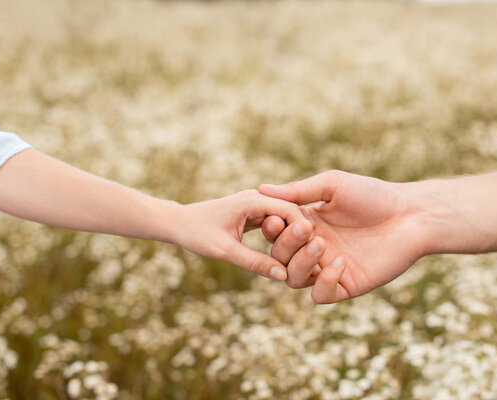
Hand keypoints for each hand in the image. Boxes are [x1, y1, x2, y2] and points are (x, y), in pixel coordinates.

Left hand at [173, 189, 313, 280]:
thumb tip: (282, 276)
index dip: (305, 229)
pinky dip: (283, 236)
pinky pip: (274, 223)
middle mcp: (256, 199)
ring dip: (294, 235)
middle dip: (303, 232)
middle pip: (290, 212)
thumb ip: (254, 262)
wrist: (177, 224)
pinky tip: (293, 252)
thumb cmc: (196, 234)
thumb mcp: (224, 251)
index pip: (289, 209)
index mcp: (252, 201)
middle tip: (319, 253)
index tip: (317, 249)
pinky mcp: (252, 214)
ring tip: (310, 254)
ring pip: (283, 218)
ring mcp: (255, 206)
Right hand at [259, 170, 435, 302]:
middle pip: (280, 258)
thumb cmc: (373, 195)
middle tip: (307, 230)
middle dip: (288, 245)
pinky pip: (321, 295)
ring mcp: (328, 268)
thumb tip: (261, 189)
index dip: (271, 229)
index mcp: (307, 224)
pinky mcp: (347, 285)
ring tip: (322, 245)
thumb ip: (298, 191)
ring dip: (302, 263)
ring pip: (294, 279)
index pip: (276, 233)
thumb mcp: (332, 185)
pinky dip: (323, 283)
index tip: (275, 219)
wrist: (411, 215)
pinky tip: (340, 263)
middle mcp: (313, 248)